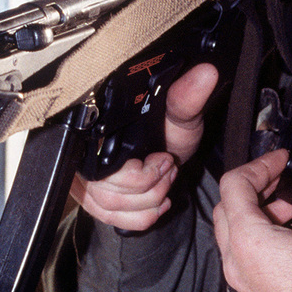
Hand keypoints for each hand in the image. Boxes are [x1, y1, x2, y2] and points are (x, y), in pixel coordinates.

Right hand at [70, 62, 218, 230]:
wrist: (171, 148)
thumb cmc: (170, 128)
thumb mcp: (181, 112)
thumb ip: (187, 96)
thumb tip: (206, 73)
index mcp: (98, 130)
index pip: (97, 163)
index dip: (134, 173)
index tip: (162, 158)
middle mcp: (85, 155)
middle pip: (104, 190)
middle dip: (148, 186)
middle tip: (169, 167)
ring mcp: (85, 180)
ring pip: (109, 206)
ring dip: (148, 200)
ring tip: (166, 180)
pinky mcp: (94, 200)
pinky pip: (112, 219)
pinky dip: (142, 216)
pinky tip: (158, 202)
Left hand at [213, 147, 291, 291]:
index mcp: (245, 240)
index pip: (233, 186)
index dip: (259, 165)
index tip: (283, 160)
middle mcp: (235, 261)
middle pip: (228, 210)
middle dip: (255, 189)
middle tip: (284, 181)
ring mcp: (243, 283)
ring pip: (237, 237)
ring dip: (260, 216)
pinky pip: (248, 259)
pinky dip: (264, 240)